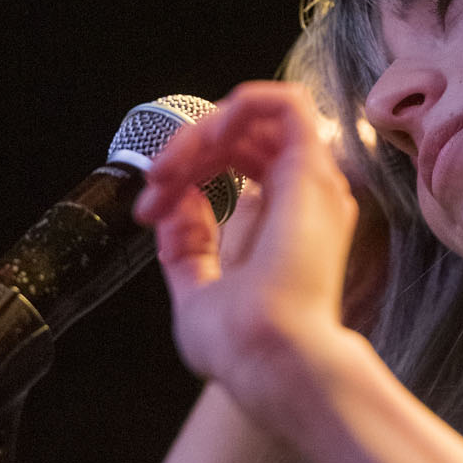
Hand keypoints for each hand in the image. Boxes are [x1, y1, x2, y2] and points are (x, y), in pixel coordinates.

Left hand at [133, 81, 361, 432]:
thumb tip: (177, 204)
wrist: (269, 359)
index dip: (187, 174)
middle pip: (243, 138)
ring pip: (257, 117)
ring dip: (203, 130)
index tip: (151, 211)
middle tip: (155, 186)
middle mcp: (305, 197)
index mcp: (287, 222)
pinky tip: (209, 136)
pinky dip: (241, 105)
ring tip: (174, 165)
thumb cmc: (244, 347)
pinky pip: (286, 103)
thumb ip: (189, 248)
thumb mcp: (196, 293)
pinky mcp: (310, 169)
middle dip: (186, 151)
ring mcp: (311, 182)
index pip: (238, 165)